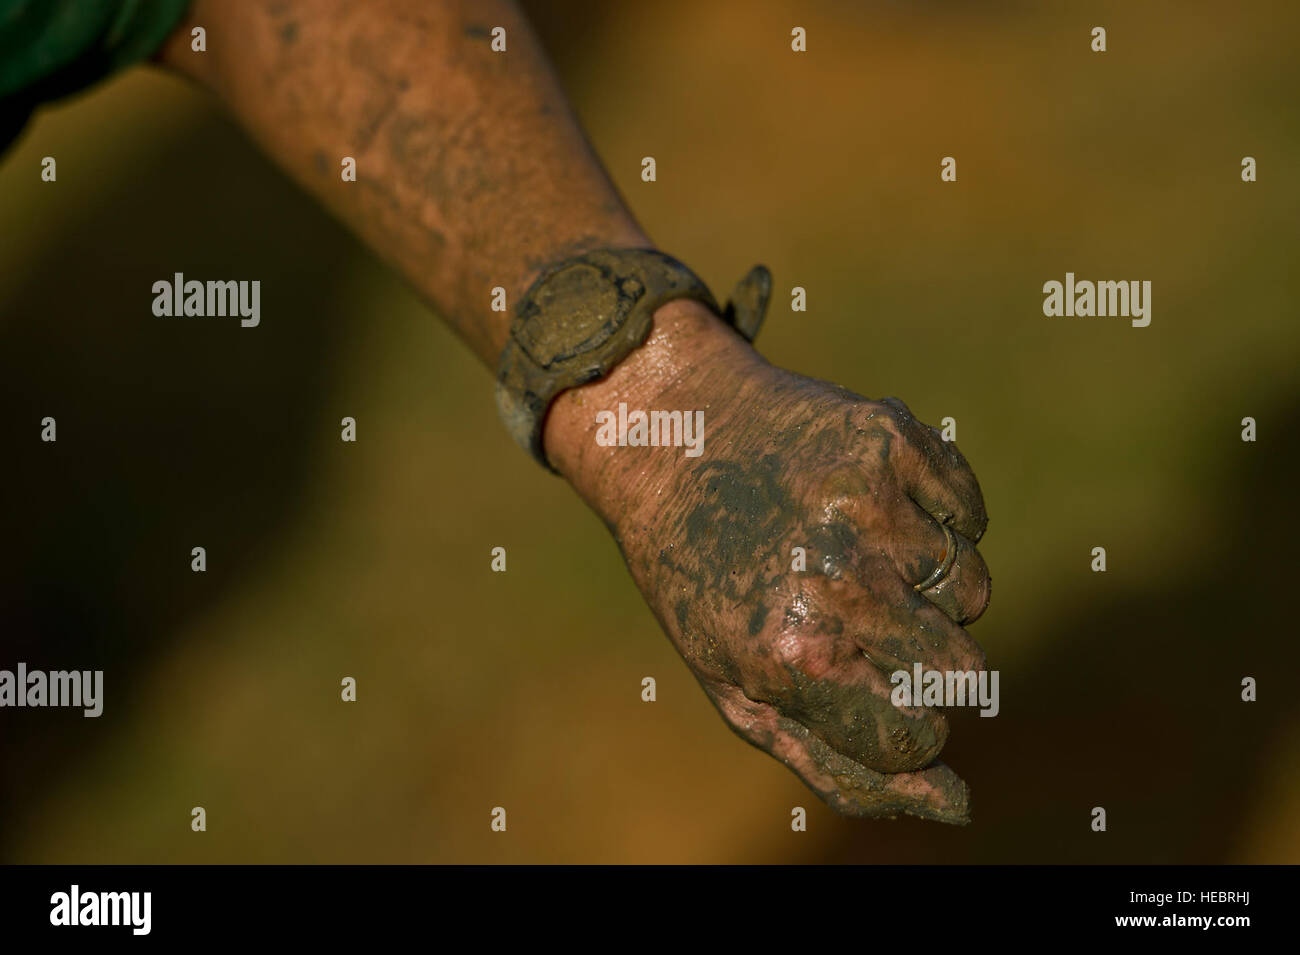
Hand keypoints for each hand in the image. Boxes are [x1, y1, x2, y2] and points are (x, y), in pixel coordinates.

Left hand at [546, 299, 990, 822]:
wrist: (670, 436)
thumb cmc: (704, 579)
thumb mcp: (742, 688)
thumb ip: (844, 765)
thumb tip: (958, 804)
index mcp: (795, 655)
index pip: (918, 738)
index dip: (891, 716)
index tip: (852, 680)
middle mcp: (838, 579)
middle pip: (963, 672)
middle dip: (916, 655)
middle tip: (846, 613)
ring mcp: (870, 504)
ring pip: (971, 588)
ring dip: (923, 584)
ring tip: (841, 548)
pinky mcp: (894, 440)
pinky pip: (969, 514)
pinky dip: (934, 516)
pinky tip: (863, 502)